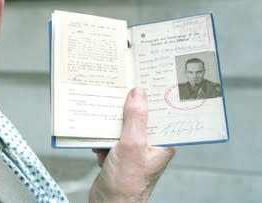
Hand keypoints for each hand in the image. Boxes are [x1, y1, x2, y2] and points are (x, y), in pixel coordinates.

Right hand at [89, 88, 175, 202]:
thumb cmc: (127, 182)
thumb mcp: (132, 144)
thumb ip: (136, 117)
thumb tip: (138, 93)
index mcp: (162, 142)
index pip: (161, 113)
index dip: (153, 97)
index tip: (144, 81)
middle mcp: (150, 145)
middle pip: (139, 116)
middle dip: (126, 111)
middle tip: (118, 96)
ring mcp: (134, 150)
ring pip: (122, 126)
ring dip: (111, 129)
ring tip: (106, 137)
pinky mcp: (119, 154)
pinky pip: (110, 138)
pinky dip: (103, 141)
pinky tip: (101, 150)